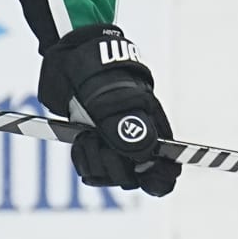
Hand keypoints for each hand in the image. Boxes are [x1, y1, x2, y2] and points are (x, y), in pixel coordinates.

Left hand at [38, 24, 178, 195]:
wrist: (69, 60)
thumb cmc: (97, 73)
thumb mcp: (109, 97)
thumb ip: (125, 128)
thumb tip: (143, 156)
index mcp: (153, 129)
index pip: (168, 169)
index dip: (159, 178)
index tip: (139, 171)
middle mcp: (136, 142)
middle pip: (135, 178)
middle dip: (115, 167)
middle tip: (99, 142)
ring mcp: (114, 145)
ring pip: (111, 177)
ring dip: (95, 162)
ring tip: (86, 136)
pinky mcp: (93, 147)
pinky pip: (90, 171)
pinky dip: (83, 160)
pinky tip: (80, 142)